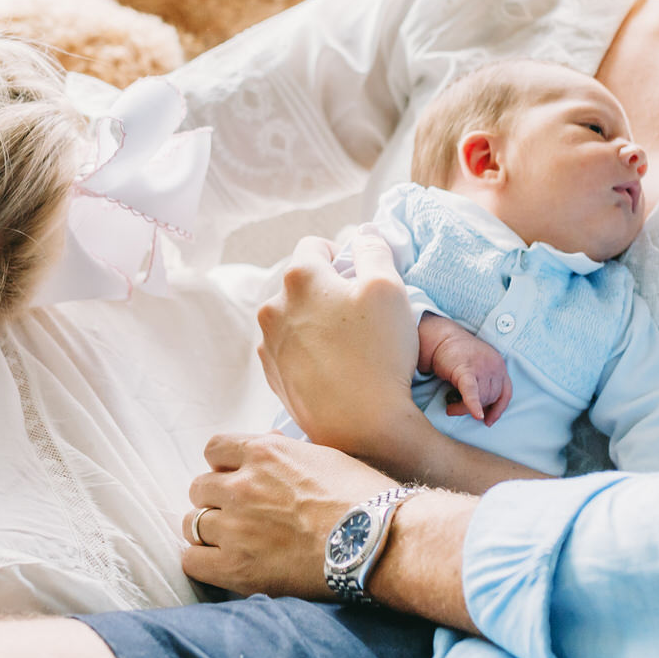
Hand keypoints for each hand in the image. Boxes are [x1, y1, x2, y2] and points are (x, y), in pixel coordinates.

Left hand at [179, 432, 398, 598]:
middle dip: (215, 499)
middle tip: (237, 515)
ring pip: (193, 523)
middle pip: (199, 487)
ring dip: (209, 531)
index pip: (214, 449)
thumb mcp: (324, 457)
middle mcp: (243, 485)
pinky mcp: (237, 567)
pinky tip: (223, 564)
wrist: (379, 541)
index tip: (234, 479)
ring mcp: (236, 527)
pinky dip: (203, 562)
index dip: (223, 466)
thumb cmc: (363, 499)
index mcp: (264, 452)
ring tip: (232, 542)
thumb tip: (268, 446)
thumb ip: (286, 453)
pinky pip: (193, 561)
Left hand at [257, 230, 420, 460]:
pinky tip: (336, 367)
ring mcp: (269, 344)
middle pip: (303, 283)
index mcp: (299, 277)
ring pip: (295, 317)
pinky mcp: (273, 374)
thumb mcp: (389, 288)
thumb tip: (363, 233)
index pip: (315, 245)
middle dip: (328, 290)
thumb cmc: (379, 353)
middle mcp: (273, 307)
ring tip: (350, 345)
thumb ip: (373, 250)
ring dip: (317, 321)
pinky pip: (291, 349)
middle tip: (362, 315)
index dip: (342, 256)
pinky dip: (309, 350)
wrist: (362, 424)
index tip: (361, 280)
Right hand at [417, 315, 510, 424]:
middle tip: (457, 409)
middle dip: (476, 408)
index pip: (505, 393)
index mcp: (499, 365)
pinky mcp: (466, 369)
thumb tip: (483, 410)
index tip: (489, 421)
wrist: (441, 338)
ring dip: (464, 408)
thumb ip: (485, 383)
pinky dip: (473, 405)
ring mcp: (482, 367)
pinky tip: (475, 414)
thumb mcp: (479, 366)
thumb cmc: (457, 354)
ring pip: (480, 398)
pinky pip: (471, 392)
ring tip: (450, 407)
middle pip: (491, 398)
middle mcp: (495, 366)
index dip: (498, 409)